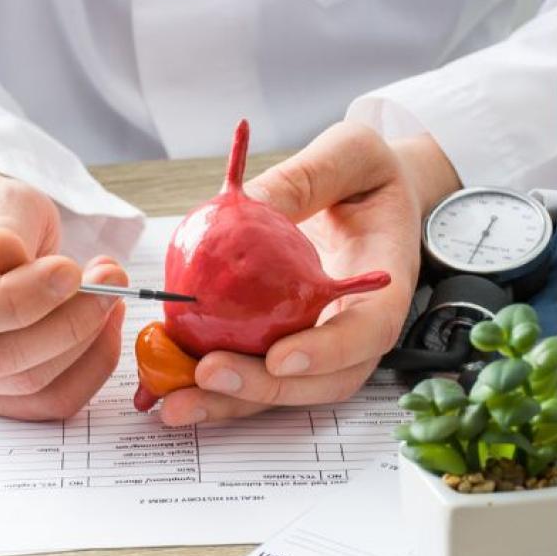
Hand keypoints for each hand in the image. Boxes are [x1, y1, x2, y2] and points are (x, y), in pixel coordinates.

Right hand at [0, 166, 127, 418]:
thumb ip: (2, 225)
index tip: (71, 270)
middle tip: (111, 280)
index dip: (19, 298)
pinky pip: (51, 401)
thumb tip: (0, 254)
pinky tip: (107, 325)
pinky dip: (92, 367)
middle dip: (67, 324)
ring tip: (111, 292)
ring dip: (87, 341)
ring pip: (30, 385)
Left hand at [159, 123, 460, 424]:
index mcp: (387, 287)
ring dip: (231, 401)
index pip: (367, 333)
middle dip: (265, 389)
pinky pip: (257, 368)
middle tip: (209, 374)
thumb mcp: (350, 155)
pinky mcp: (291, 343)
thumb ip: (306, 179)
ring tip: (176, 400)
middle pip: (322, 381)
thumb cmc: (372, 174)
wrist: (376, 195)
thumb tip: (249, 203)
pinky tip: (169, 379)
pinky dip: (214, 382)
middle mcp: (359, 328)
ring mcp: (326, 343)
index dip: (327, 354)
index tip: (280, 356)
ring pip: (285, 388)